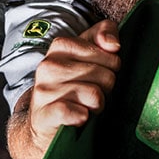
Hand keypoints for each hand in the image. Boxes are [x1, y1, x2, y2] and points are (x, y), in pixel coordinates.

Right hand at [18, 19, 121, 158]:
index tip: (99, 74)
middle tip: (92, 94)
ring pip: (95, 95)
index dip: (112, 68)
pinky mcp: (45, 114)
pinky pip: (77, 113)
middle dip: (105, 89)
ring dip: (97, 105)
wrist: (46, 122)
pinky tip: (79, 117)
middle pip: (106, 75)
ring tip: (85, 105)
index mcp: (61, 46)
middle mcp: (49, 65)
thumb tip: (113, 44)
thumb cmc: (74, 86)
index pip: (110, 55)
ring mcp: (45, 89)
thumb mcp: (89, 55)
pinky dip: (83, 117)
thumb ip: (104, 35)